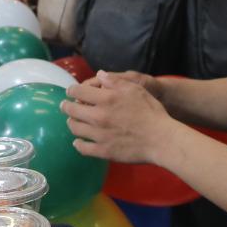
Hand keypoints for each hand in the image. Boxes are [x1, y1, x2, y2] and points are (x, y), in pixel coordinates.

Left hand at [62, 73, 177, 164]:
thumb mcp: (135, 89)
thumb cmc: (151, 112)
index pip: (78, 92)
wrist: (160, 139)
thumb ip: (115, 81)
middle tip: (66, 106)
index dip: (72, 90)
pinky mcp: (103, 151)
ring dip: (72, 123)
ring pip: (75, 128)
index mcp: (105, 99)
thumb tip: (99, 75)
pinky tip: (79, 141)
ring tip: (73, 122)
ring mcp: (99, 135)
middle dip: (66, 106)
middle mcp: (98, 116)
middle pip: (71, 110)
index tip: (71, 91)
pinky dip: (78, 144)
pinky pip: (82, 148)